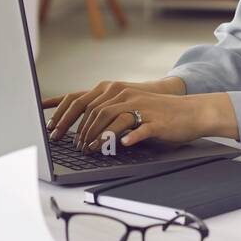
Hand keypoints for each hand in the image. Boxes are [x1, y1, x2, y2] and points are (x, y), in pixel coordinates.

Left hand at [43, 77, 184, 142]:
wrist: (190, 111)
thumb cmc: (156, 113)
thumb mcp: (129, 108)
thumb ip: (107, 114)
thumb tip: (82, 130)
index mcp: (114, 90)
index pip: (81, 99)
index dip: (63, 114)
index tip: (50, 128)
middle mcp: (124, 94)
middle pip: (94, 111)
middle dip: (80, 131)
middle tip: (74, 147)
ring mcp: (140, 106)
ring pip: (112, 119)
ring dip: (98, 137)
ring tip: (91, 150)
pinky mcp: (155, 120)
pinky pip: (139, 129)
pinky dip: (128, 138)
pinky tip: (121, 146)